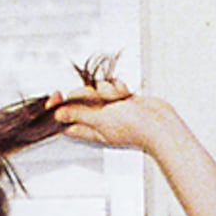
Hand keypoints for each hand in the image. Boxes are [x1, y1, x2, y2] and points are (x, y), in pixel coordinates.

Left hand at [48, 79, 179, 152]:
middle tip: (99, 99)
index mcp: (88, 130)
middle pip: (79, 99)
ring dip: (107, 90)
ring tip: (120, 100)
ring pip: (97, 89)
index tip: (55, 95)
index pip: (64, 119)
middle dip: (88, 94)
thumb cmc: (132, 127)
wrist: (160, 125)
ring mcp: (110, 110)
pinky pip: (112, 86)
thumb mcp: (101, 120)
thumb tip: (57, 114)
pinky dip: (119, 88)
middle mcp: (97, 120)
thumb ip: (78, 115)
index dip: (57, 108)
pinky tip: (128, 96)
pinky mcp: (121, 100)